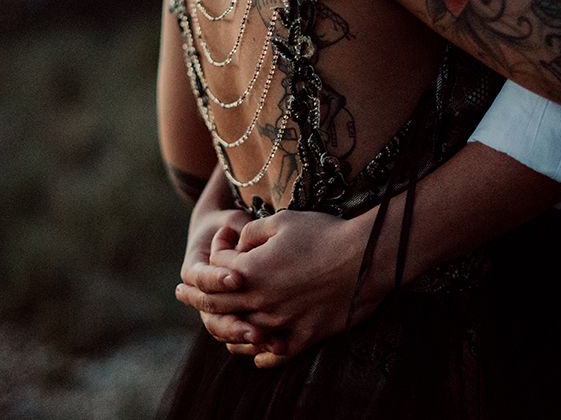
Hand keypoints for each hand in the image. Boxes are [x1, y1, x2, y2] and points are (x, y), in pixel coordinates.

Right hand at [175, 165, 265, 345]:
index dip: (217, 278)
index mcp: (194, 268)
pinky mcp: (231, 318)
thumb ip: (238, 230)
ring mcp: (214, 310)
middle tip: (256, 329)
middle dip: (233, 324)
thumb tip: (246, 236)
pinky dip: (252, 346)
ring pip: (222, 331)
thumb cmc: (232, 226)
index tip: (238, 279)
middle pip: (210, 315)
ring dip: (243, 338)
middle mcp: (199, 294)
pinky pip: (236, 340)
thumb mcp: (233, 222)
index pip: (201, 277)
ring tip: (267, 340)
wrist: (225, 237)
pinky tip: (276, 347)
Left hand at [177, 209, 383, 367]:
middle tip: (181, 293)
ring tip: (214, 323)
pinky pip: (273, 353)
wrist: (365, 257)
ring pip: (240, 334)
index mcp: (249, 273)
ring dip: (223, 328)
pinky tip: (255, 349)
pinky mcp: (303, 338)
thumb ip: (250, 233)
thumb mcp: (280, 221)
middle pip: (216, 305)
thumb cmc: (322, 233)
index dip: (215, 254)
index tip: (217, 247)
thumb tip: (238, 244)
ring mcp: (280, 324)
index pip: (215, 270)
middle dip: (195, 296)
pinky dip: (259, 353)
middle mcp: (259, 303)